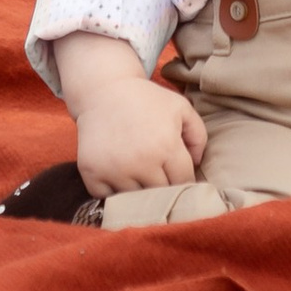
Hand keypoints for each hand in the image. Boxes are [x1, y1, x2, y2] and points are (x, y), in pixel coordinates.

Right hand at [57, 32, 209, 196]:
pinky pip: (108, 199)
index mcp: (166, 145)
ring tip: (138, 173)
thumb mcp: (180, 107)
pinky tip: (117, 175)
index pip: (184, 181)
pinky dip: (113, 193)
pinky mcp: (92, 172)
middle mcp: (141, 161)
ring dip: (139, 191)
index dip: (184, 179)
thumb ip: (198, 136)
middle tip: (158, 174)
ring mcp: (114, 169)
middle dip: (163, 186)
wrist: (103, 90)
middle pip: (161, 194)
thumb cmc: (145, 100)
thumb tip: (197, 165)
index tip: (179, 175)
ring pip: (136, 200)